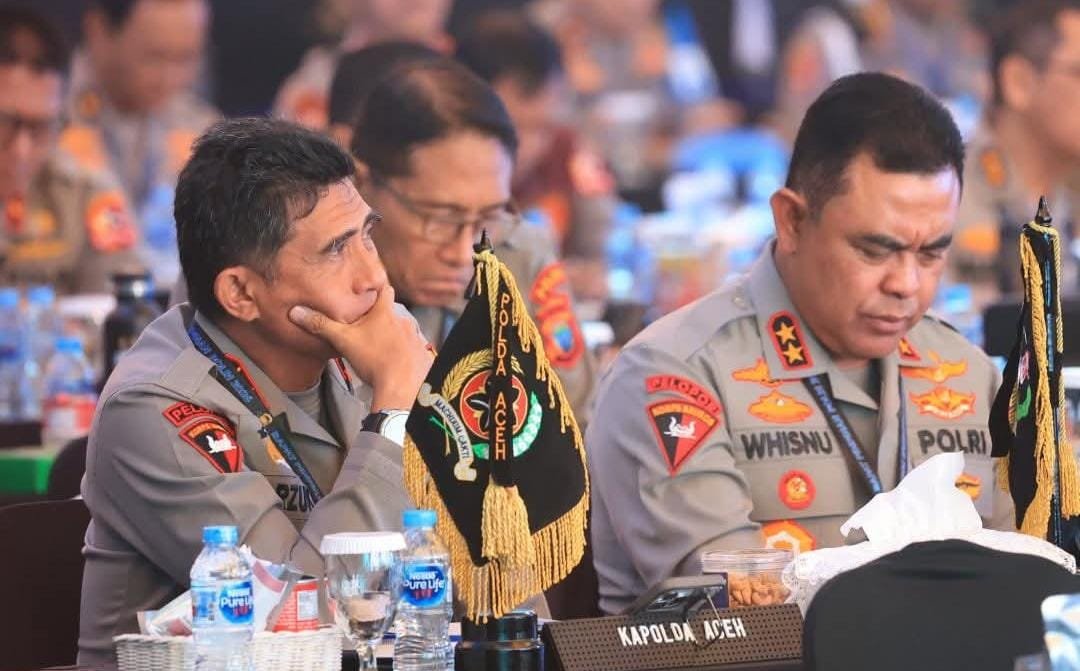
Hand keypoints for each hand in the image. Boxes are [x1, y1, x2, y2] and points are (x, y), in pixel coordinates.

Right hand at [288, 287, 432, 411]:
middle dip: (382, 317)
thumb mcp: (343, 340)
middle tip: (368, 326)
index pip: (385, 289)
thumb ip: (321, 325)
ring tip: (380, 347)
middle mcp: (404, 322)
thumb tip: (297, 312)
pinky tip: (394, 362)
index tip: (369, 291)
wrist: (402, 387)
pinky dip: (404, 353)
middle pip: (393, 312)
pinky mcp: (422, 355)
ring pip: (403, 331)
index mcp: (385, 312)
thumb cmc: (375, 360)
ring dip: (394, 337)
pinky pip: (413, 349)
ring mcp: (416, 338)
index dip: (377, 289)